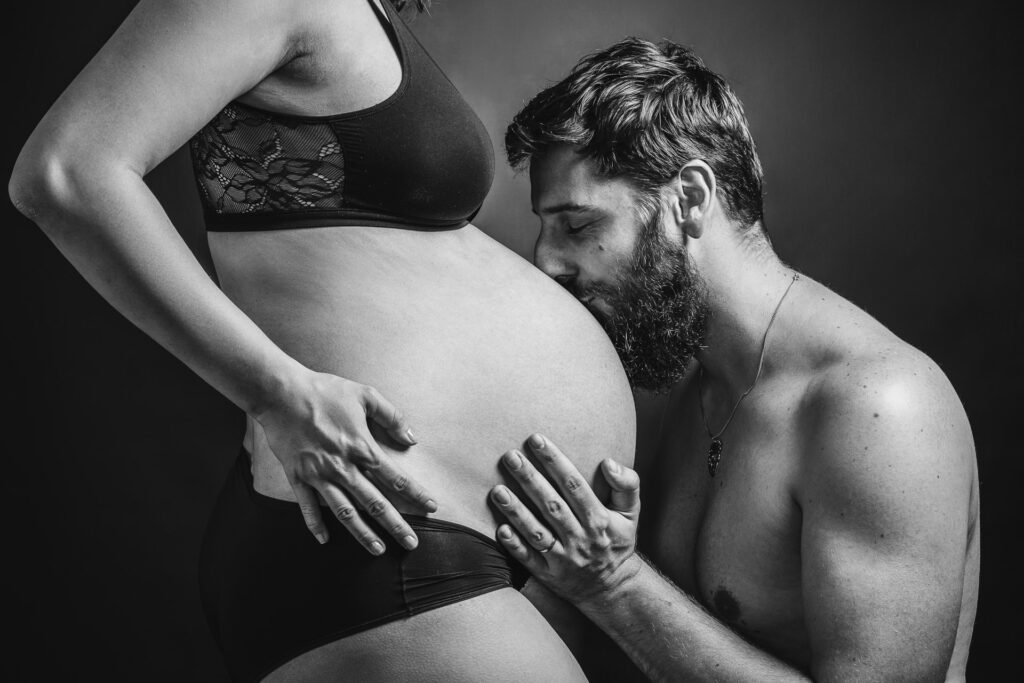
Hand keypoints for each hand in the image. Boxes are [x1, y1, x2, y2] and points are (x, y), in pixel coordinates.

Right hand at [255, 368, 436, 552]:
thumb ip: (391, 416)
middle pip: (375, 503)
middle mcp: (343, 467)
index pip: (396, 478)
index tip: (431, 507)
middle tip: (411, 544)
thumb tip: (411, 437)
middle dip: (396, 525)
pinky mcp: (298, 477)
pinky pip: (308, 507)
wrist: (280, 393)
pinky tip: (325, 540)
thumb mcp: (364, 395)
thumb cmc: (324, 391)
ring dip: (363, 533)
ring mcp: (319, 475)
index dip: (416, 494)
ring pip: (345, 512)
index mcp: (362, 447)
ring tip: (378, 550)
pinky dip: (316, 525)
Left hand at [490, 433, 641, 603]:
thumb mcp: (630, 513)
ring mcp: (564, 559)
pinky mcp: (549, 576)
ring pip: (537, 533)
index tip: (536, 440)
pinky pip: (529, 560)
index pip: (574, 485)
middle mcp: (581, 539)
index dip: (555, 461)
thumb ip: (626, 484)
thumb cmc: (617, 541)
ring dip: (517, 511)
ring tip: (497, 490)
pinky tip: (500, 528)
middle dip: (530, 479)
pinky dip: (515, 545)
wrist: (613, 589)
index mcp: (600, 519)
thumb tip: (608, 462)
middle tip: (510, 456)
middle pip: (552, 505)